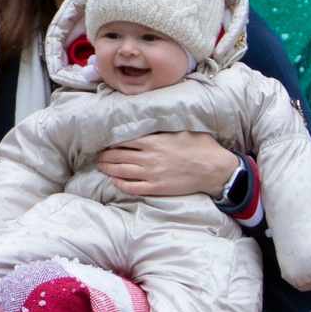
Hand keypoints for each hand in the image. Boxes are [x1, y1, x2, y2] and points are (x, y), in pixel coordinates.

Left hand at [95, 131, 238, 197]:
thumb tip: (149, 123)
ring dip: (108, 169)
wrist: (213, 169)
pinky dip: (120, 184)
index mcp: (154, 141)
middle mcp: (149, 157)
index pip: (124, 141)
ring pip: (121, 171)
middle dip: (104, 156)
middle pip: (118, 156)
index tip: (105, 142)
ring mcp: (151, 174)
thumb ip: (162, 129)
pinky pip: (132, 187)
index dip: (111, 142)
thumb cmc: (200, 147)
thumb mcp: (180, 130)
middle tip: (98, 155)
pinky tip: (114, 181)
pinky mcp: (157, 188)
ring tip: (101, 166)